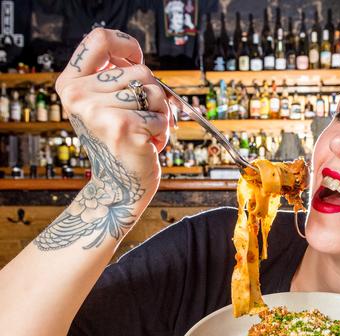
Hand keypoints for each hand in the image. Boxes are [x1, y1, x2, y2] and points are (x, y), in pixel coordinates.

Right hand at [55, 28, 171, 194]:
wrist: (118, 186)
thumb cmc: (118, 144)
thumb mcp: (105, 105)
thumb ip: (113, 79)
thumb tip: (135, 58)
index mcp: (70, 84)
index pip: (99, 39)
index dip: (126, 45)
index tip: (136, 59)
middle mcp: (78, 95)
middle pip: (140, 70)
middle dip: (153, 95)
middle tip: (143, 118)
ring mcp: (98, 111)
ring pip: (154, 93)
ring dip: (159, 115)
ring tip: (144, 132)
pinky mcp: (122, 127)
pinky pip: (160, 117)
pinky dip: (162, 132)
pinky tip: (147, 144)